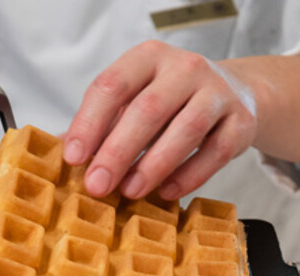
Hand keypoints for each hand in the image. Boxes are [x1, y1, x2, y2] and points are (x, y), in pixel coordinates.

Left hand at [63, 40, 256, 200]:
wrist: (235, 94)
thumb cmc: (173, 103)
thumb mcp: (136, 100)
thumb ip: (104, 123)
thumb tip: (58, 152)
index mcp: (149, 58)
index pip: (112, 86)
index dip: (89, 123)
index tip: (73, 157)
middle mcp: (184, 68)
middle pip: (147, 109)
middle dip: (118, 151)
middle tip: (98, 186)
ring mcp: (217, 93)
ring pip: (185, 129)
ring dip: (154, 165)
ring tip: (131, 192)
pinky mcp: (241, 121)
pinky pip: (215, 152)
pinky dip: (190, 175)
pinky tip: (168, 192)